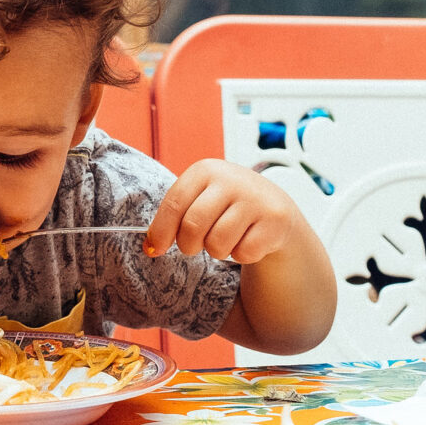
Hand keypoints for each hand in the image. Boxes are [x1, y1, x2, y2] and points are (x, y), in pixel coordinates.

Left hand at [145, 161, 307, 264]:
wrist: (273, 206)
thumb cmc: (225, 205)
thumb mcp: (199, 198)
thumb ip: (173, 217)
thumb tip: (150, 247)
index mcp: (206, 170)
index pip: (174, 204)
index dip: (160, 232)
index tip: (154, 250)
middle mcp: (231, 179)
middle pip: (193, 228)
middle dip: (188, 245)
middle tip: (196, 245)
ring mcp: (256, 199)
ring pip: (218, 244)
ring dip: (218, 250)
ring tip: (226, 237)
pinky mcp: (275, 220)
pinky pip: (243, 253)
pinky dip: (241, 255)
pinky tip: (248, 239)